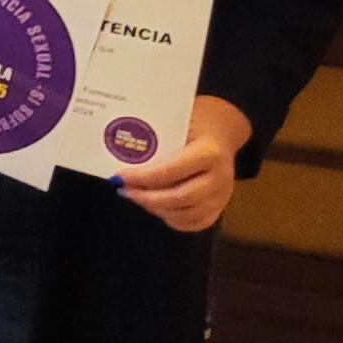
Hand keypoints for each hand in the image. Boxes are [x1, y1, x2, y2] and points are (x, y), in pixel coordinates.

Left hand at [116, 96, 250, 232]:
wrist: (222, 131)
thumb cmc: (194, 123)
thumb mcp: (177, 119)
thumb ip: (154, 134)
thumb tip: (119, 146)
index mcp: (210, 152)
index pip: (172, 171)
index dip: (142, 177)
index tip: (120, 176)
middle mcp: (220, 177)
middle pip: (180, 198)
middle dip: (146, 197)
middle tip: (124, 189)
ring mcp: (223, 196)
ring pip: (186, 214)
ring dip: (155, 209)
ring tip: (135, 196)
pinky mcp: (220, 207)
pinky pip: (195, 223)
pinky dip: (172, 219)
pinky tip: (154, 207)